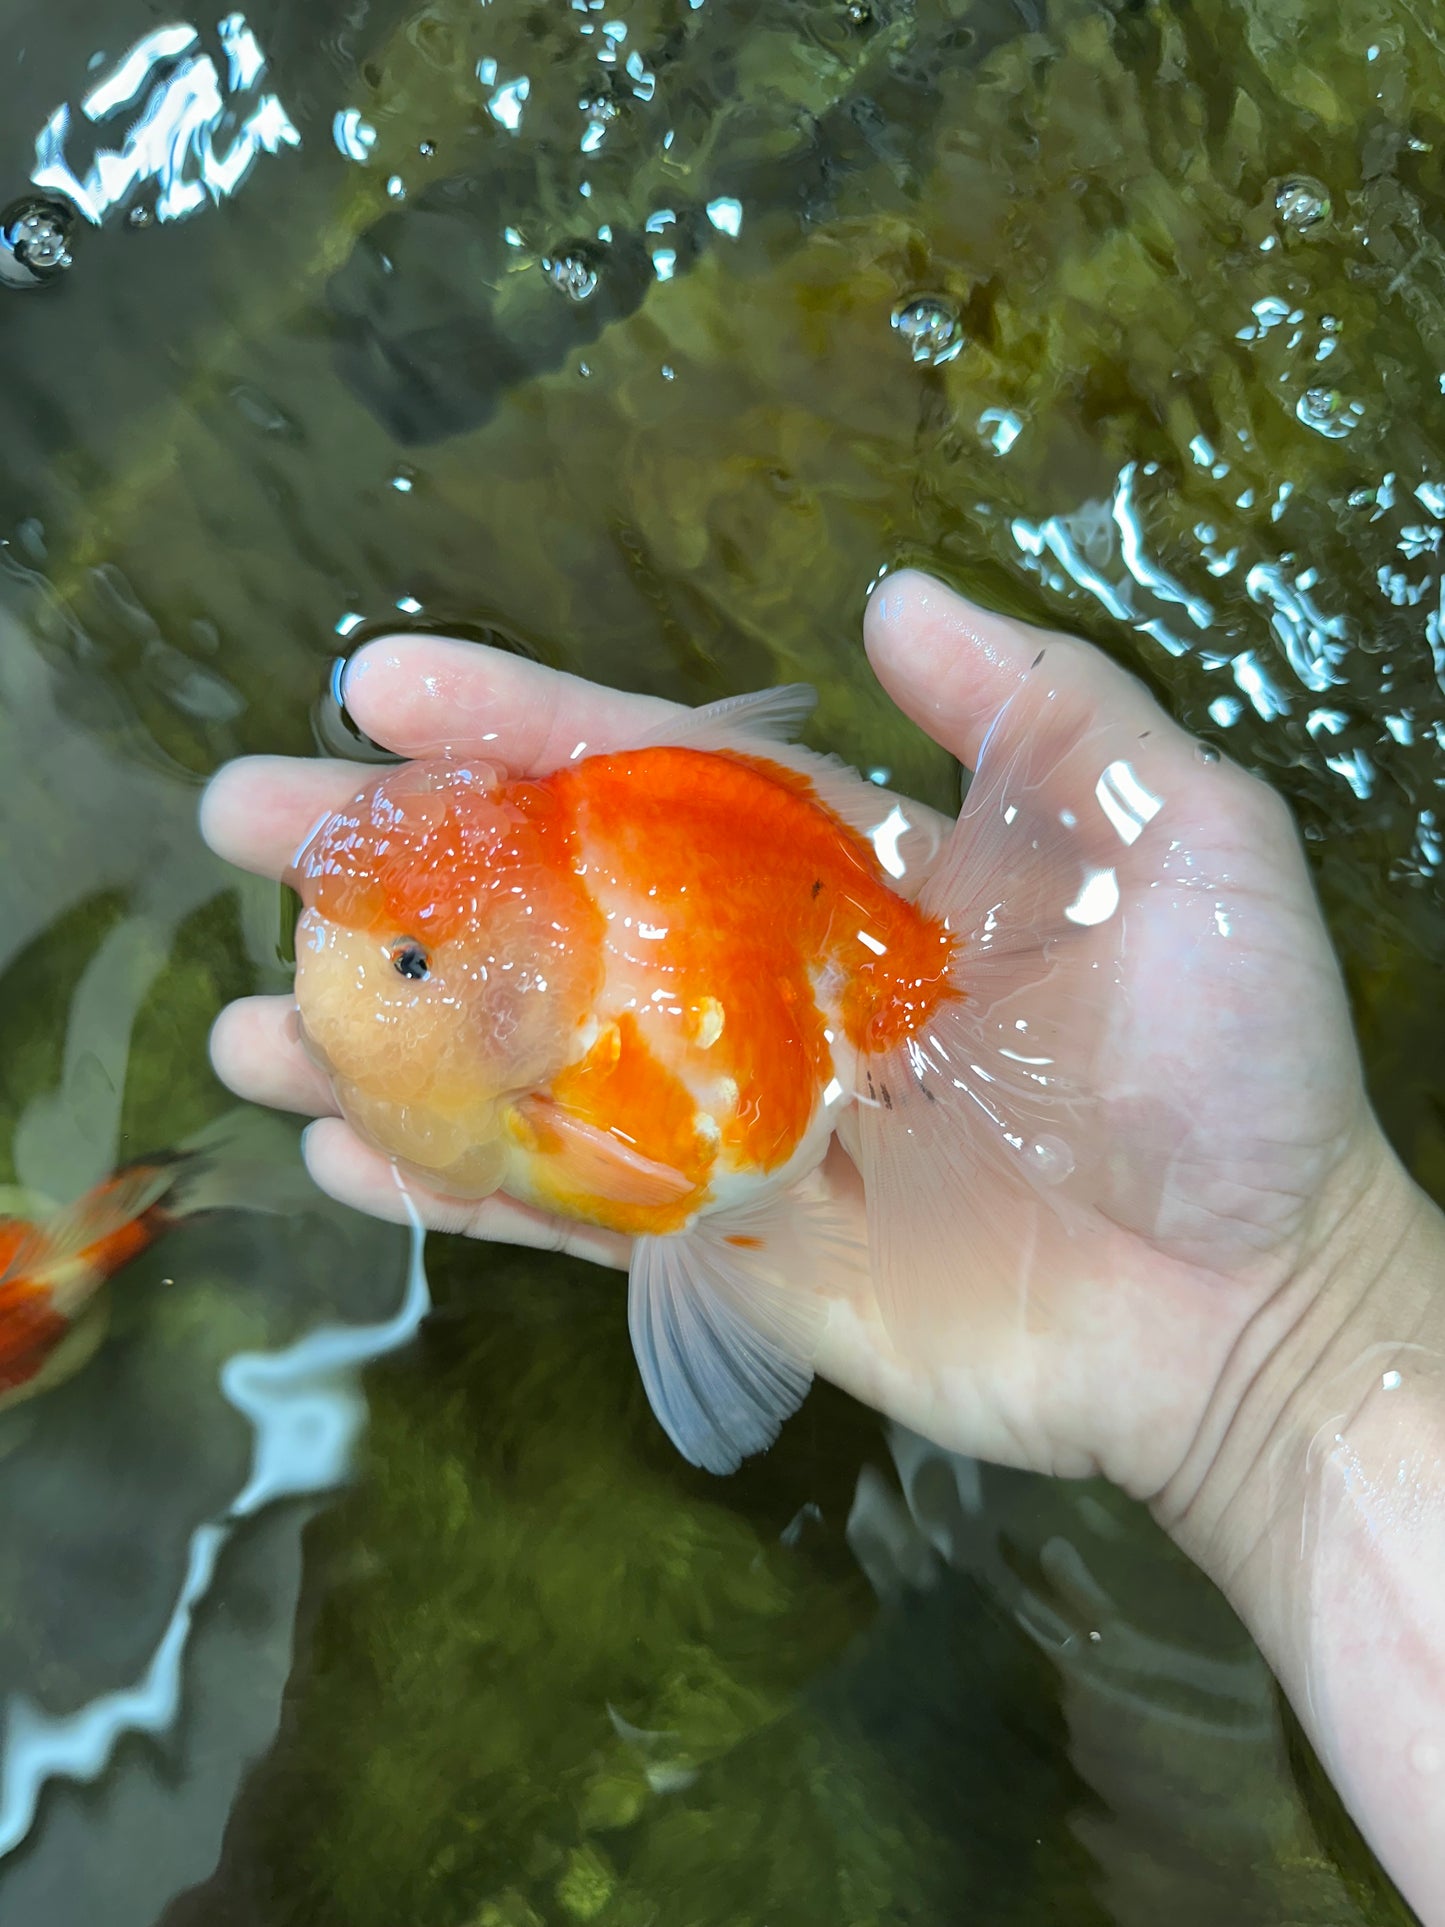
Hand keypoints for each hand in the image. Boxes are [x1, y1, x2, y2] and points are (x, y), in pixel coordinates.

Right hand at [200, 569, 1378, 1503]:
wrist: (1249, 1302)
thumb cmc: (1234, 1069)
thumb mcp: (1179, 837)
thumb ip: (1043, 708)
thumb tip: (888, 596)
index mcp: (852, 872)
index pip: (655, 775)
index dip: (522, 722)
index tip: (381, 683)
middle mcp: (768, 985)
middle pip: (550, 905)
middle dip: (397, 861)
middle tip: (240, 815)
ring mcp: (736, 1123)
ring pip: (528, 1065)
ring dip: (387, 1041)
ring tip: (247, 1021)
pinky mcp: (732, 1250)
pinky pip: (569, 1216)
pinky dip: (455, 1192)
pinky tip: (345, 1160)